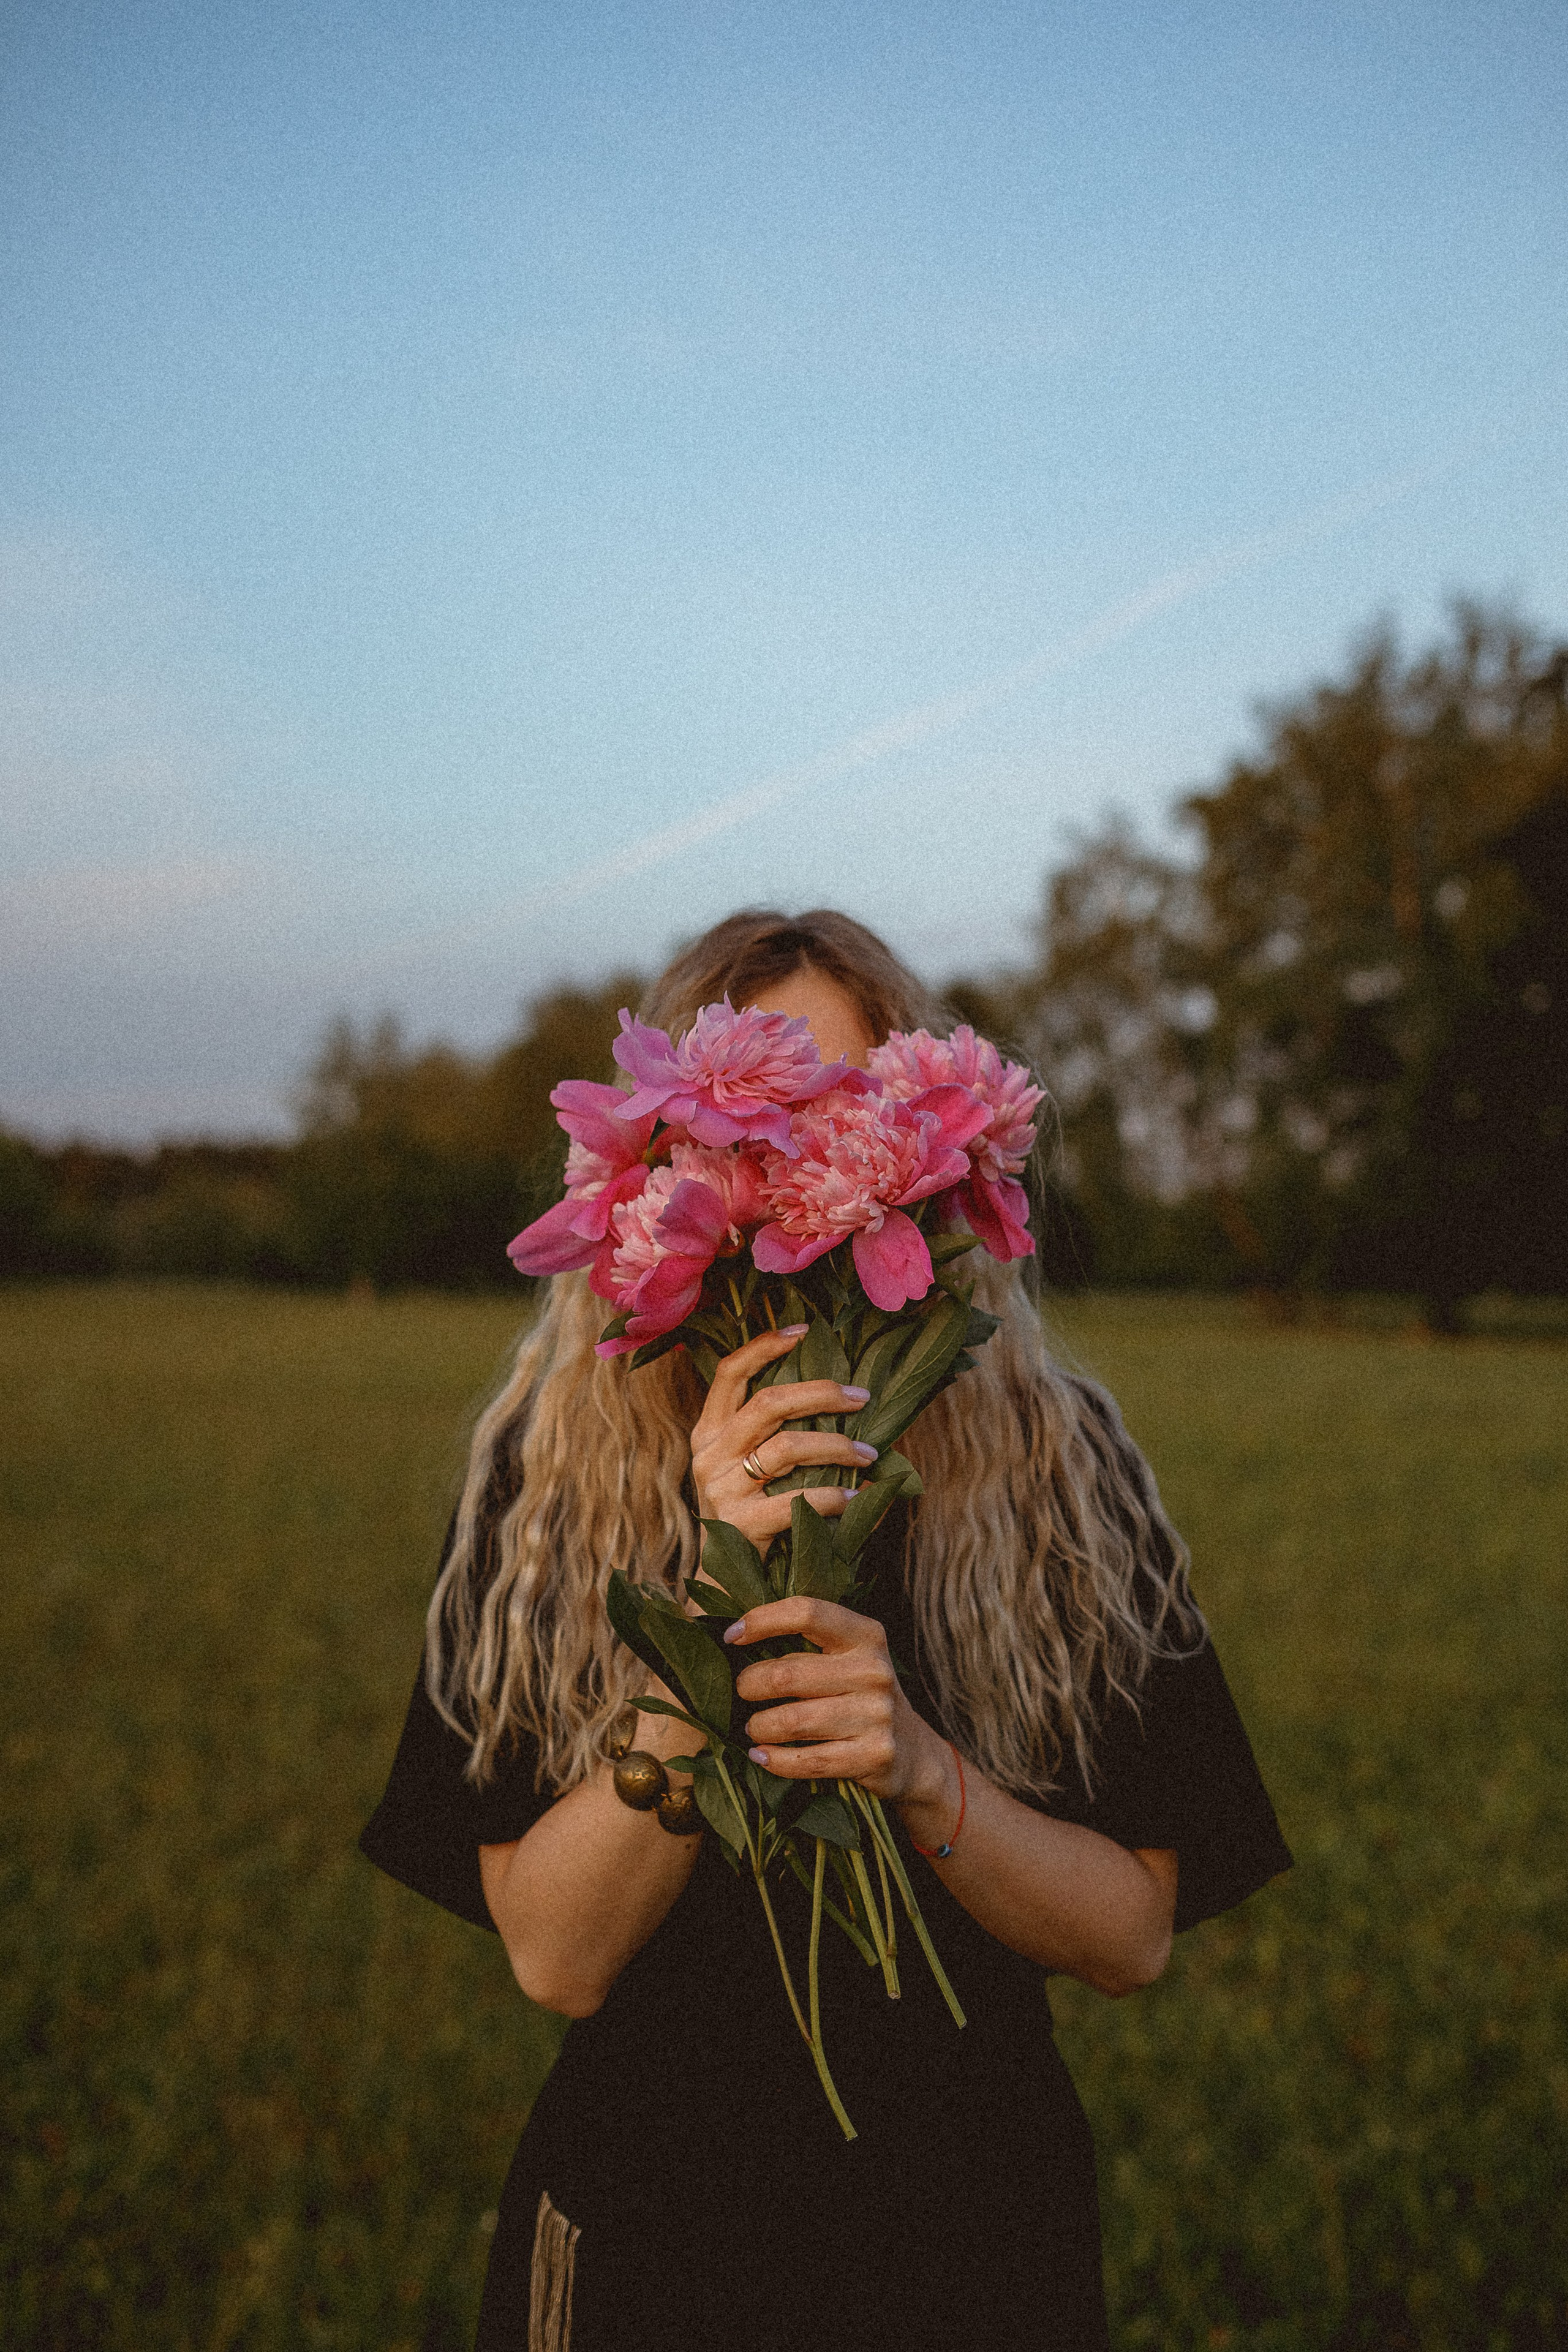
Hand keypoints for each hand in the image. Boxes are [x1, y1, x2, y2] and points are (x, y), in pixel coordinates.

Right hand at [689, 1328, 878, 1549]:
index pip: (730, 1372)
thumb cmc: (750, 1515)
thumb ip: (770, 1432)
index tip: (804, 1331)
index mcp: (708, 1432)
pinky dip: (836, 1495)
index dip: (766, 1346)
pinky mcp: (741, 1524)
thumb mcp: (745, 1467)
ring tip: (870, 1453)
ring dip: (838, 1446)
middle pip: (769, 1402)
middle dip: (822, 1394)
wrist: (725, 1585)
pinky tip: (858, 1496)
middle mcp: (710, 1455)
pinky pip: (799, 1499)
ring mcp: (722, 1490)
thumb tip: (833, 1393)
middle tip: (862, 1398)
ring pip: (788, 1447)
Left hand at [724, 1595, 952, 1809]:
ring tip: (753, 1727)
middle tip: (742, 1692)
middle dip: (749, 1685)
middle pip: (787, 1674)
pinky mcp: (873, 1755)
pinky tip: (761, 1755)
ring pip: (791, 1721)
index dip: (762, 1620)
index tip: (731, 1636)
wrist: (914, 1753)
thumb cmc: (861, 1697)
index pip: (806, 1613)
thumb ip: (807, 1645)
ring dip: (758, 1727)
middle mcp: (874, 1671)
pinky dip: (774, 1760)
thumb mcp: (849, 1659)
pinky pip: (806, 1760)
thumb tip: (735, 1636)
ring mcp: (877, 1715)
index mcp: (866, 1635)